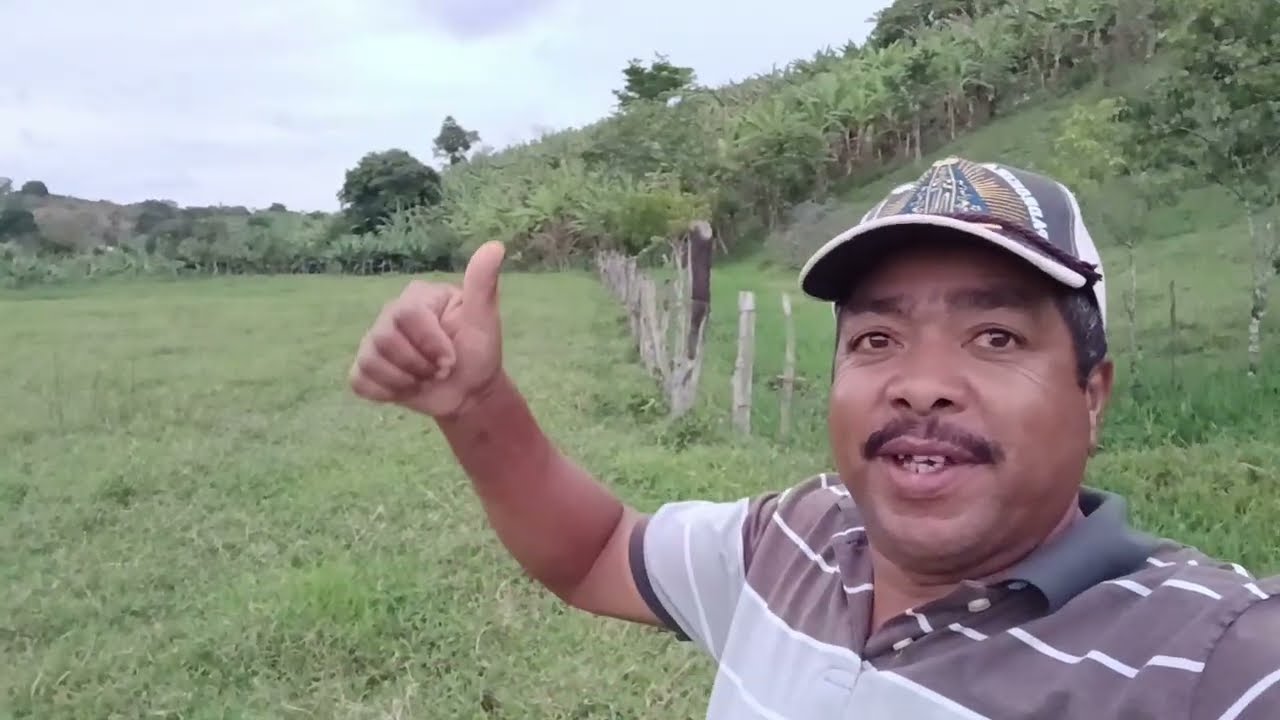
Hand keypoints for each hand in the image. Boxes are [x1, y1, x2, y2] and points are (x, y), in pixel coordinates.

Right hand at [348, 241, 505, 419]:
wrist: (469, 391)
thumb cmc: (477, 352)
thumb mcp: (485, 320)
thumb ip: (483, 285)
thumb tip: (495, 246)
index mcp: (418, 298)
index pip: (407, 315)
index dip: (428, 343)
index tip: (451, 359)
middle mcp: (391, 314)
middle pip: (384, 338)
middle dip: (418, 365)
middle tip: (440, 371)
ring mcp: (374, 340)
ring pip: (371, 361)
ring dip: (405, 380)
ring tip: (426, 378)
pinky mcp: (365, 367)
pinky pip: (360, 380)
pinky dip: (386, 392)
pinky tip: (407, 388)